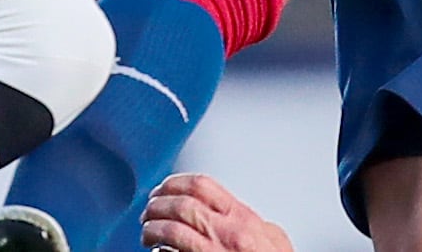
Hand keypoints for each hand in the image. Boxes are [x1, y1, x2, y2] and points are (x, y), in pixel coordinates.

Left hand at [143, 175, 294, 251]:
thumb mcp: (274, 239)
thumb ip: (255, 223)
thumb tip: (242, 216)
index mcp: (242, 219)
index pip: (201, 185)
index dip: (175, 182)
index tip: (164, 187)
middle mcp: (225, 233)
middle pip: (180, 205)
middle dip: (157, 204)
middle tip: (149, 208)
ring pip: (169, 231)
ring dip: (152, 228)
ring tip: (147, 231)